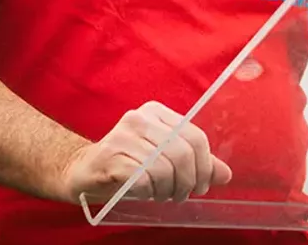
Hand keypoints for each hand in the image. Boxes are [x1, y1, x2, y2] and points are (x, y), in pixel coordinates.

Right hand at [60, 101, 231, 203]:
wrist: (81, 170)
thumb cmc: (127, 165)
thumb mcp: (163, 160)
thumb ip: (194, 163)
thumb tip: (225, 174)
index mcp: (157, 113)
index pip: (195, 136)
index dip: (204, 166)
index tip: (200, 185)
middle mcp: (140, 118)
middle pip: (183, 153)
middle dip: (187, 182)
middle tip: (180, 195)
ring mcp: (122, 135)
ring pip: (163, 168)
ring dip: (167, 190)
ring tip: (161, 195)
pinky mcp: (109, 156)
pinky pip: (142, 179)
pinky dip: (148, 191)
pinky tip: (143, 192)